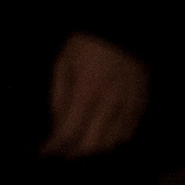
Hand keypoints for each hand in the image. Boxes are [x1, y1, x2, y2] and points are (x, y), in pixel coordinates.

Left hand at [41, 32, 148, 157]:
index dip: (55, 147)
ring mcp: (128, 108)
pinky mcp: (140, 107)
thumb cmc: (87, 45)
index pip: (69, 133)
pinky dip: (110, 142)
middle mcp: (110, 105)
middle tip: (59, 152)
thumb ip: (58, 98)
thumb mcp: (63, 64)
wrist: (123, 30)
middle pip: (90, 146)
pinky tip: (98, 136)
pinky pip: (126, 136)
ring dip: (90, 149)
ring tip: (75, 145)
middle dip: (71, 153)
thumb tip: (56, 126)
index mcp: (87, 92)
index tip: (44, 152)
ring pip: (110, 145)